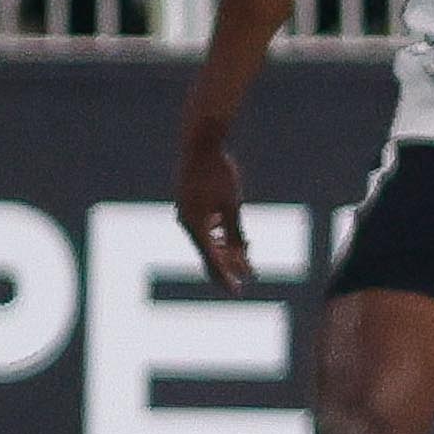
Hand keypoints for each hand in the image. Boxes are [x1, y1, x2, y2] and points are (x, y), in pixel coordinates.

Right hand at [176, 126, 252, 291]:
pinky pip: (202, 228)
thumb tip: (242, 255)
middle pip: (209, 253)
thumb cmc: (218, 171)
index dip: (227, 277)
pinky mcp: (187, 206)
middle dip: (229, 265)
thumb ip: (235, 231)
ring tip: (246, 255)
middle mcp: (186, 223)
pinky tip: (231, 236)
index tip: (238, 290)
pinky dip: (217, 234)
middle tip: (249, 274)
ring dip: (225, 249)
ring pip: (206, 241)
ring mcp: (184, 215)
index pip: (213, 260)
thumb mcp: (232, 204)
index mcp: (196, 225)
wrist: (199, 143)